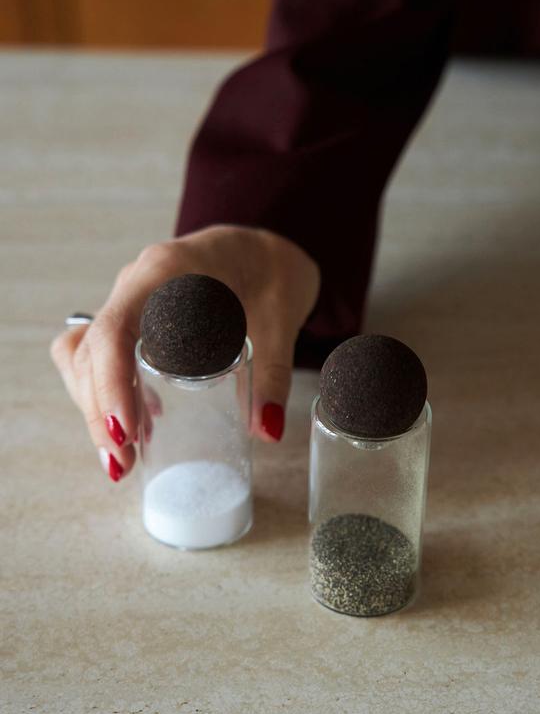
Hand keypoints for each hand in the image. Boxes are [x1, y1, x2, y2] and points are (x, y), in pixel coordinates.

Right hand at [50, 225, 319, 479]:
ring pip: (83, 356)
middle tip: (123, 464)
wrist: (263, 248)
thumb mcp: (282, 319)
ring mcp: (129, 302)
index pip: (116, 327)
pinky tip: (133, 426)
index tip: (125, 432)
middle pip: (91, 350)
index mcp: (168, 272)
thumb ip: (274, 372)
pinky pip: (96, 355)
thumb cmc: (270, 272)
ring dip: (95, 407)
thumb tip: (267, 430)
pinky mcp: (132, 320)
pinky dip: (104, 393)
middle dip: (99, 412)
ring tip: (123, 456)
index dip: (111, 382)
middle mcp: (137, 285)